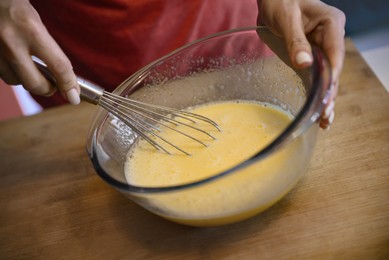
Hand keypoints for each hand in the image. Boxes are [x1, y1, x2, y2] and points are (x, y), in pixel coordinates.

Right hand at [0, 0, 79, 103]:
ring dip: (28, 80)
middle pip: (35, 84)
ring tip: (32, 68)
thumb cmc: (12, 2)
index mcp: (30, 28)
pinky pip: (3, 74)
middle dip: (48, 89)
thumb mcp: (35, 19)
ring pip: (16, 82)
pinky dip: (13, 73)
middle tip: (54, 85)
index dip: (69, 85)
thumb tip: (66, 75)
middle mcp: (10, 41)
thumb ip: (49, 47)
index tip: (74, 96)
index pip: (59, 66)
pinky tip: (17, 62)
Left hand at [257, 0, 345, 128]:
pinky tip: (317, 111)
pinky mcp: (309, 57)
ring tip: (324, 121)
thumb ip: (296, 40)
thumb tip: (306, 63)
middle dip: (329, 93)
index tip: (326, 94)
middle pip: (333, 69)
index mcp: (331, 24)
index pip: (335, 53)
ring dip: (325, 99)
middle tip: (324, 115)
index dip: (331, 76)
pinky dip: (316, 94)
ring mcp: (321, 49)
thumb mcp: (287, 18)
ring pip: (326, 76)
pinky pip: (316, 76)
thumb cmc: (280, 1)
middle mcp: (330, 38)